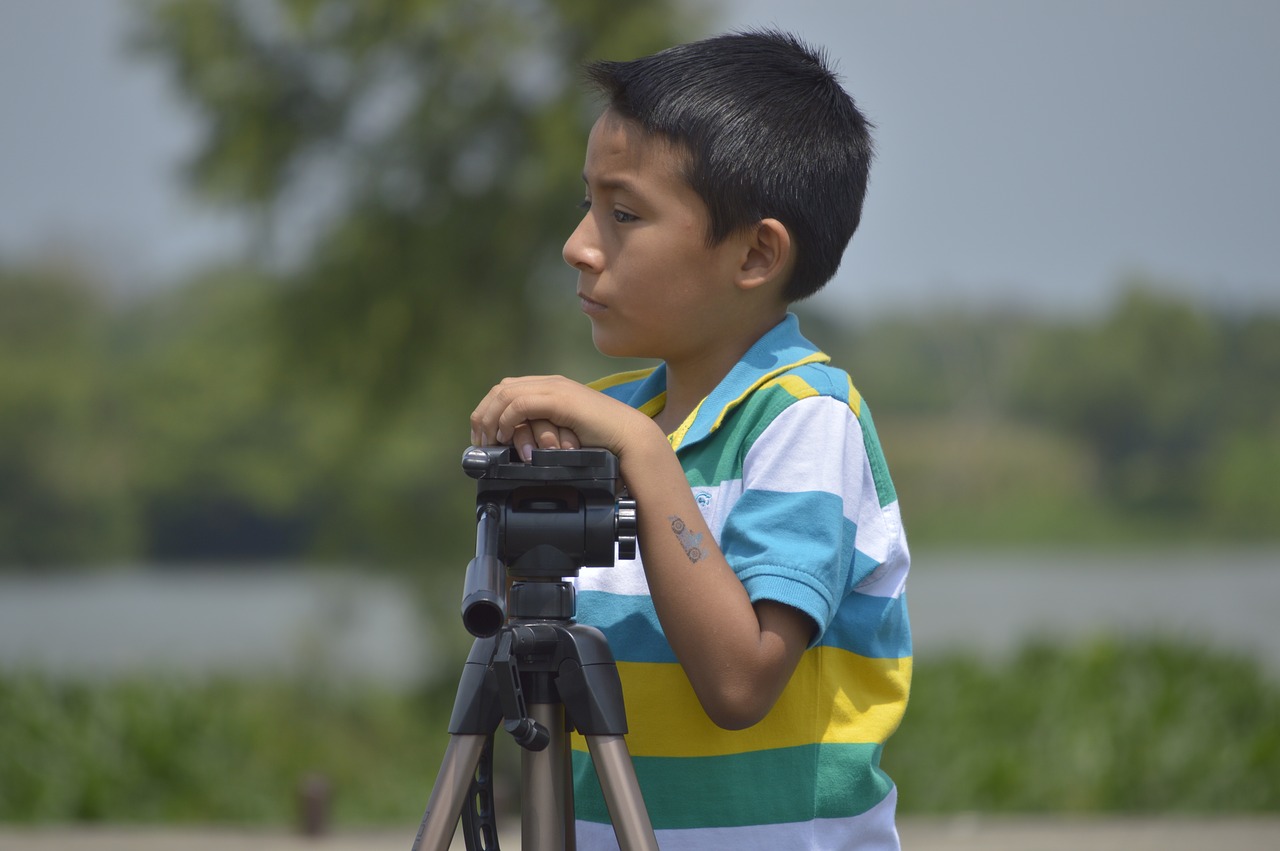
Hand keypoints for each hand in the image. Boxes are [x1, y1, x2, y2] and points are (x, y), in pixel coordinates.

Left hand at [469, 375, 656, 461]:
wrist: (628, 438)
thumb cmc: (602, 442)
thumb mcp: (565, 433)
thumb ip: (544, 431)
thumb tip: (519, 447)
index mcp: (551, 388)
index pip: (507, 389)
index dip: (489, 411)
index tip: (483, 438)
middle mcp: (550, 383)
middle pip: (501, 389)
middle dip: (484, 415)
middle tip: (481, 443)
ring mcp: (555, 389)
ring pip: (506, 394)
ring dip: (492, 419)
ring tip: (491, 442)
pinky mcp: (560, 400)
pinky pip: (521, 404)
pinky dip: (508, 420)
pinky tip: (507, 437)